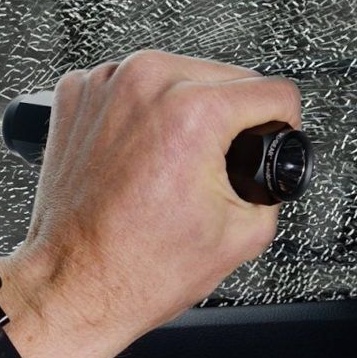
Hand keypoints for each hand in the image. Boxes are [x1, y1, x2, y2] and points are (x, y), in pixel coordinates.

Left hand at [0, 50, 301, 357]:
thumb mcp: (245, 230)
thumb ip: (275, 180)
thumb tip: (273, 160)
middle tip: (213, 166)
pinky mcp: (76, 95)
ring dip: (184, 110)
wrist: (75, 281)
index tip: (269, 140)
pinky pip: (128, 87)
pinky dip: (138, 113)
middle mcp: (144, 84)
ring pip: (175, 76)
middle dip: (230, 117)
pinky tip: (135, 153)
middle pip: (225, 76)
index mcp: (190, 111)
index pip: (272, 90)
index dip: (282, 124)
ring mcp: (103, 85)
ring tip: (170, 162)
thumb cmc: (139, 266)